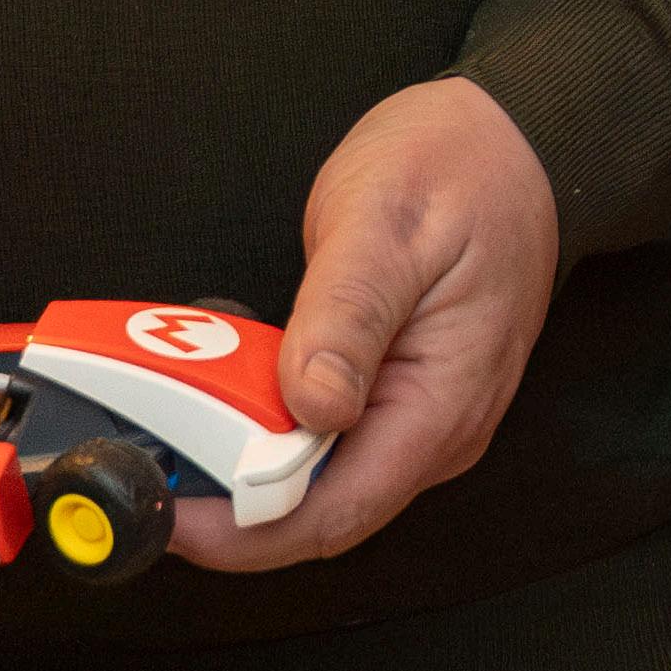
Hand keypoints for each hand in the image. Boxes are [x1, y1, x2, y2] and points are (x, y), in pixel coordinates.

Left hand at [167, 74, 558, 574]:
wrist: (515, 138)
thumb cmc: (462, 167)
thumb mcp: (385, 222)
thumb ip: (346, 315)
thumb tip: (311, 403)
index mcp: (443, 403)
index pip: (336, 513)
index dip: (245, 532)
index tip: (173, 512)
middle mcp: (438, 430)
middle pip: (320, 509)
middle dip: (231, 501)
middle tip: (156, 460)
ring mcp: (422, 415)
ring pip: (320, 477)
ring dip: (246, 461)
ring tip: (180, 421)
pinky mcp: (402, 392)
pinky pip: (330, 438)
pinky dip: (271, 425)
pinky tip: (232, 391)